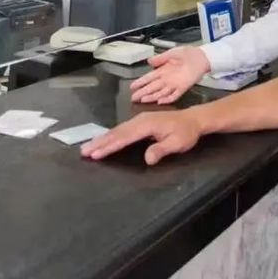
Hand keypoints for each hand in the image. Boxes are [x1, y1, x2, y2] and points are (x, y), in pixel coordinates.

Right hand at [81, 110, 201, 164]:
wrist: (193, 119)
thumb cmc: (186, 132)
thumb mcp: (178, 143)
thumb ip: (161, 149)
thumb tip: (147, 159)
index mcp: (147, 125)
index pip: (124, 137)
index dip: (110, 146)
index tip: (96, 153)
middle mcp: (140, 120)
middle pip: (116, 133)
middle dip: (99, 142)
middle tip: (83, 151)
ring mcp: (139, 119)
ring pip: (117, 130)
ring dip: (102, 139)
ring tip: (88, 147)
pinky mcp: (140, 122)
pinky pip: (122, 129)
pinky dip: (111, 135)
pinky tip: (104, 140)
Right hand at [130, 46, 209, 103]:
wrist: (201, 57)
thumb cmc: (188, 54)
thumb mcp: (172, 53)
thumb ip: (161, 58)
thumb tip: (149, 61)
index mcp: (163, 70)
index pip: (149, 78)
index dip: (140, 82)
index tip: (132, 86)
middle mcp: (167, 79)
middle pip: (152, 87)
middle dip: (142, 92)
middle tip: (133, 97)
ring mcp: (174, 84)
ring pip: (160, 93)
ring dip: (151, 97)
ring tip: (142, 100)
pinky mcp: (182, 88)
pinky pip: (174, 96)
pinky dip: (167, 99)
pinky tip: (159, 101)